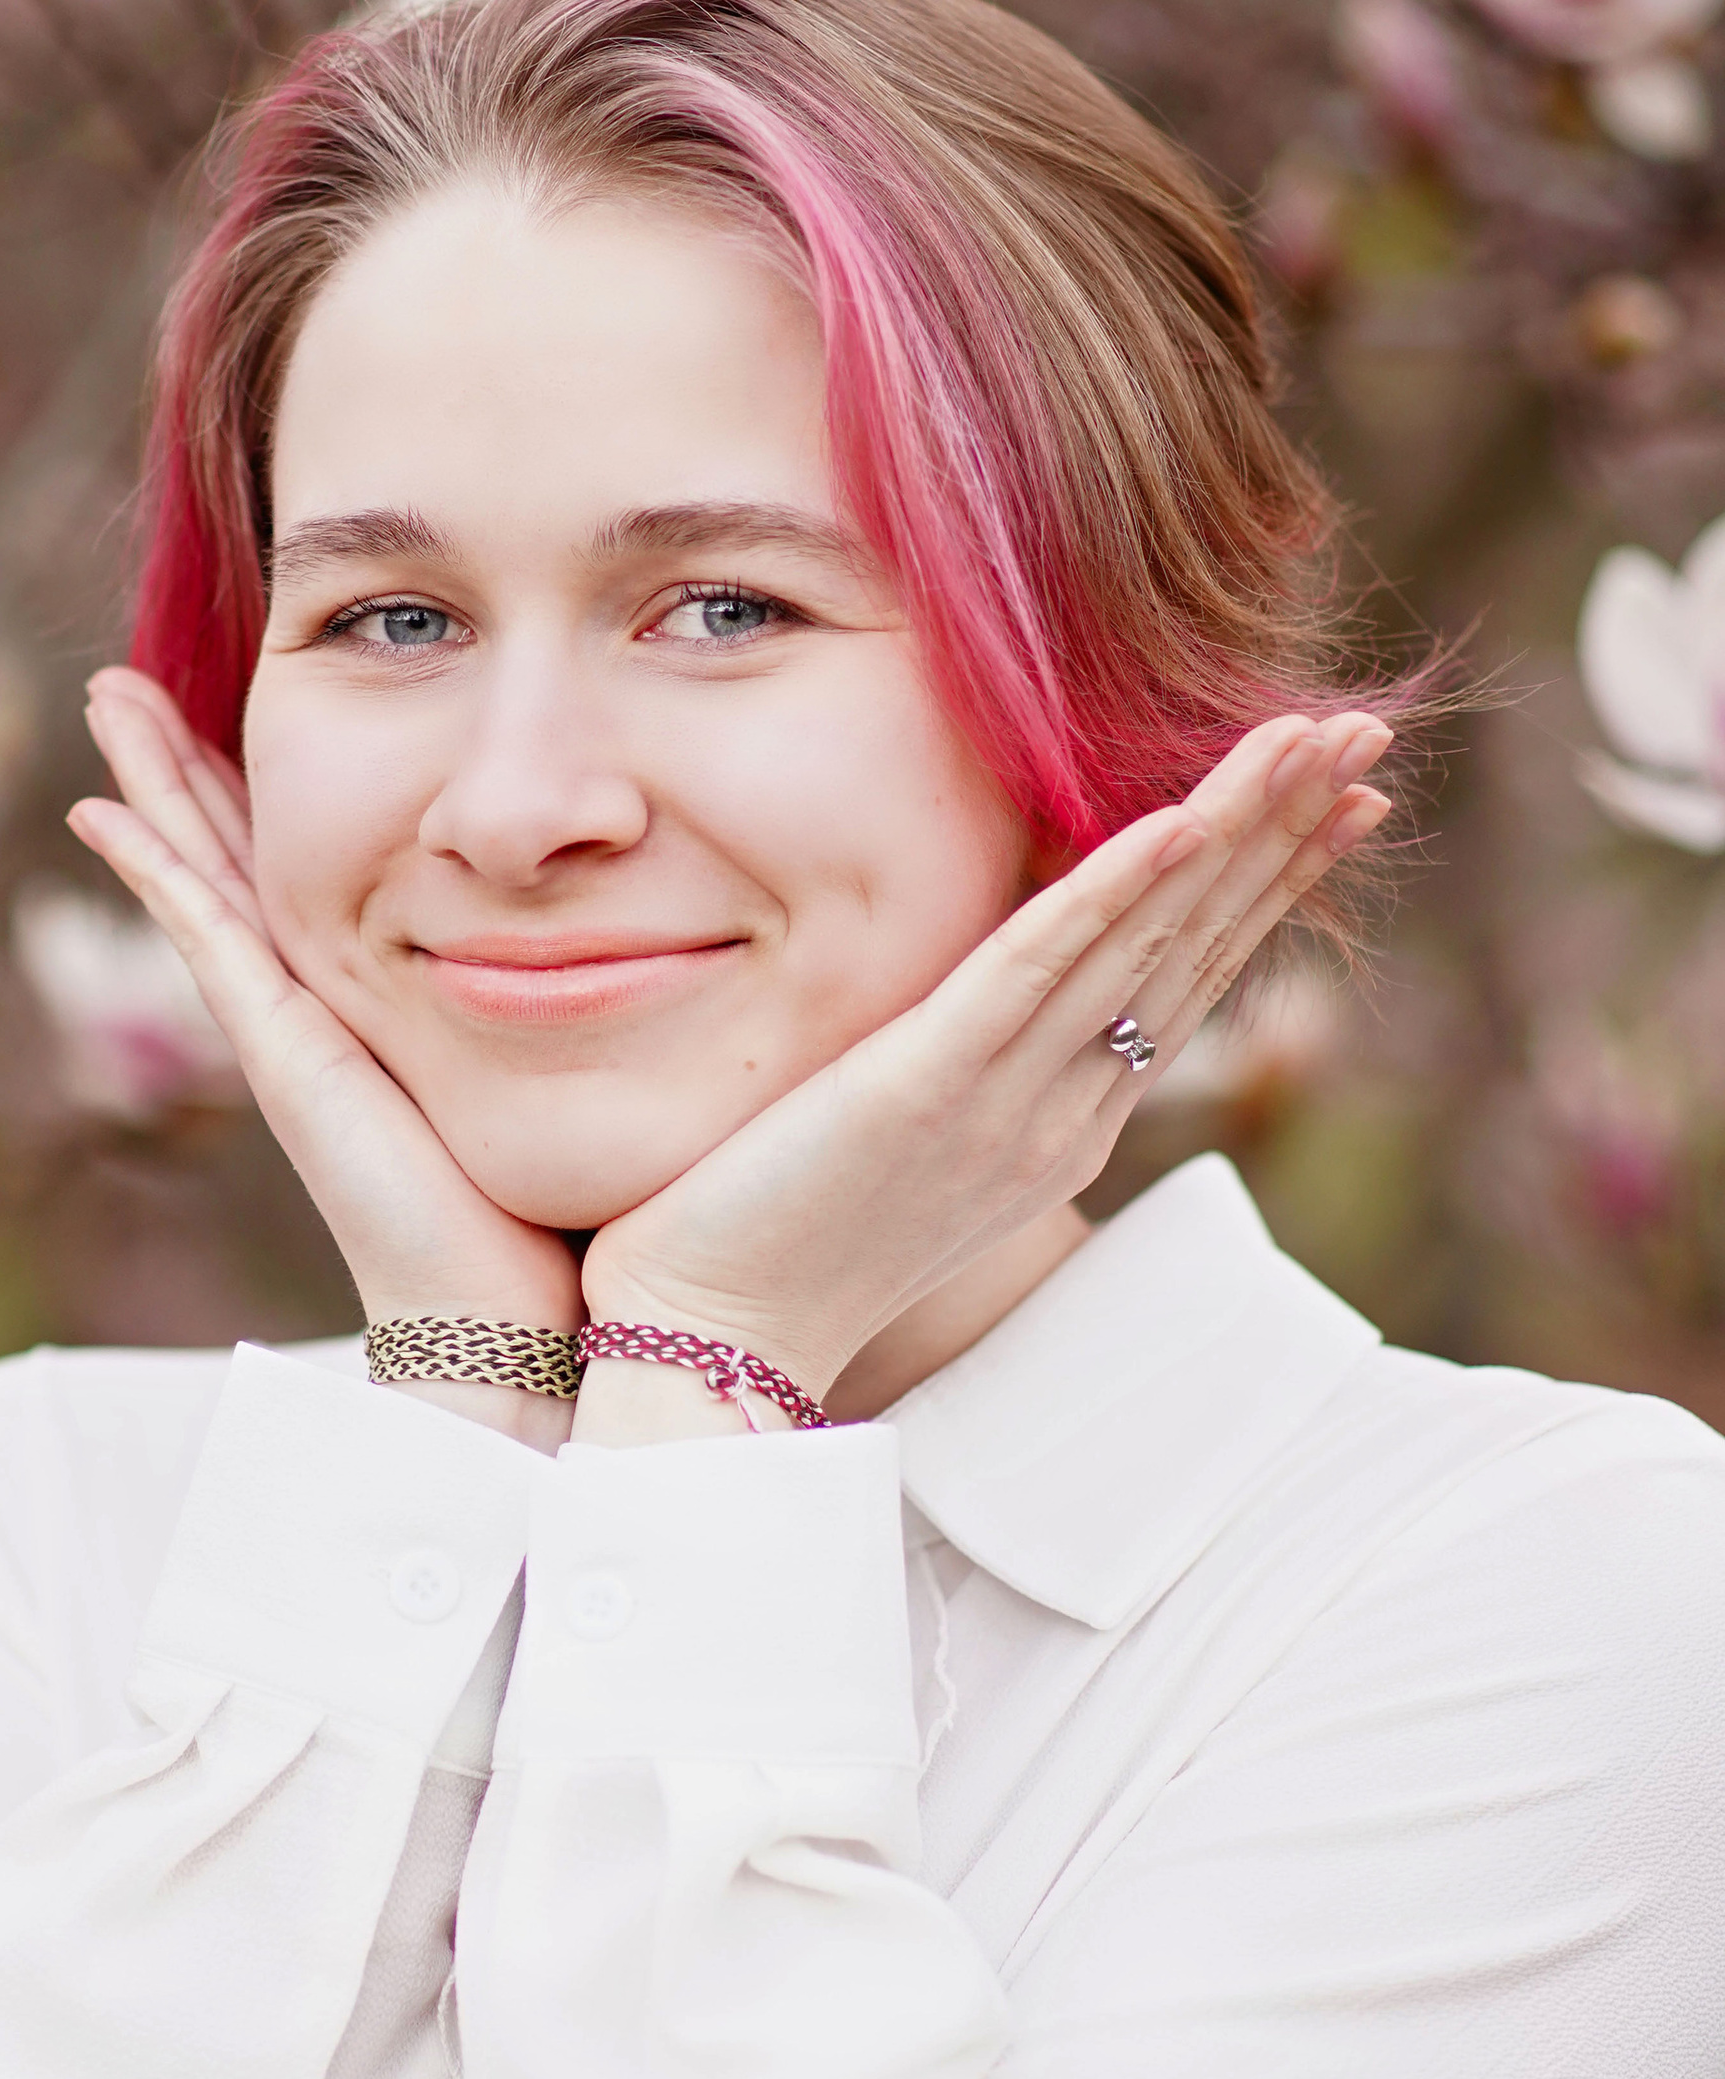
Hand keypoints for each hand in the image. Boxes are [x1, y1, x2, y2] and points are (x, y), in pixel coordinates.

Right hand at [66, 670, 584, 1347]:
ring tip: (105, 696)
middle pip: (246, 857)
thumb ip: (640, 994)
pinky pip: (211, 938)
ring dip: (153, 789)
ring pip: (208, 879)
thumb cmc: (596, 1226)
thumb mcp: (617, 1066)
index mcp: (404, 1012)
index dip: (294, 791)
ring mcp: (301, 1035)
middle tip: (129, 678)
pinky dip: (154, 875)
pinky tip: (104, 813)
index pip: (344, 870)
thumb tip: (732, 919)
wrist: (539, 1338)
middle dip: (191, 767)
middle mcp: (336, 1016)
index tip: (279, 696)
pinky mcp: (290, 1059)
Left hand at [582, 711, 1392, 1406]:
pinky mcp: (927, 1089)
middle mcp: (1061, 1112)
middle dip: (1285, 832)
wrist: (714, 1344)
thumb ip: (968, 1068)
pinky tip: (1177, 821)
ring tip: (1312, 738)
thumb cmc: (782, 1243)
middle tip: (1363, 733)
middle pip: (1196, 947)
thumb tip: (990, 994)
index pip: (1189, 978)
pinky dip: (1110, 893)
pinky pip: (1034, 973)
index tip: (1341, 802)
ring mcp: (1006, 1104)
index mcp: (1062, 1124)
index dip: (1268, 884)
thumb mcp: (908, 1145)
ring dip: (1236, 831)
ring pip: (1144, 944)